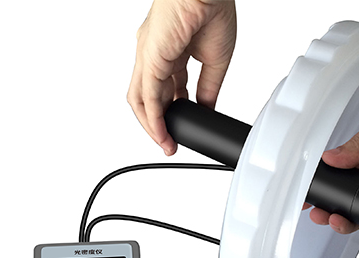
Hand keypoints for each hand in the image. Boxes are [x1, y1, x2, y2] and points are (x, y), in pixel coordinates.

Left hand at [128, 0, 236, 154]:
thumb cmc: (214, 10)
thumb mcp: (216, 61)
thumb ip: (208, 89)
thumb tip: (207, 109)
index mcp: (171, 50)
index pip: (167, 89)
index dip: (174, 110)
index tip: (182, 126)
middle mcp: (154, 54)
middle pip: (149, 97)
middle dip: (159, 122)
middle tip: (170, 142)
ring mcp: (148, 56)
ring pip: (142, 100)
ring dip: (152, 126)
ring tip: (166, 143)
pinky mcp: (149, 60)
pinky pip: (147, 97)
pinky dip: (153, 119)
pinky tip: (162, 133)